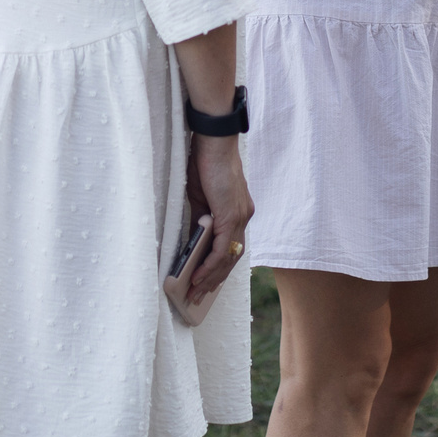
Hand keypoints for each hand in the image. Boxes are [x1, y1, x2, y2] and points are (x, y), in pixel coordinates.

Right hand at [181, 133, 252, 302]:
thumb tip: (193, 240)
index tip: (207, 283)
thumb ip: (200, 219)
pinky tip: (199, 275)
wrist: (213, 140)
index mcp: (238, 212)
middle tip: (199, 296)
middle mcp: (244, 216)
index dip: (219, 267)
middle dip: (215, 279)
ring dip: (212, 277)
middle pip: (232, 257)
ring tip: (196, 291)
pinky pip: (222, 247)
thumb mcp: (200, 197)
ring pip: (228, 256)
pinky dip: (210, 264)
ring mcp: (240, 216)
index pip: (231, 247)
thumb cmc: (205, 163)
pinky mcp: (231, 214)